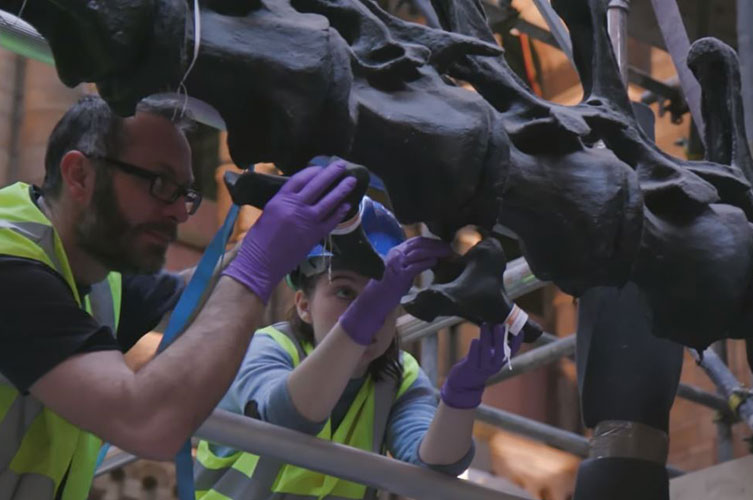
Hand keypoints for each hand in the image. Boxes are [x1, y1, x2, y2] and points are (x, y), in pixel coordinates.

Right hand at [223, 161, 355, 302]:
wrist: (260, 263)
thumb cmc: (258, 240)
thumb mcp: (268, 213)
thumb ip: (284, 203)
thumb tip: (299, 197)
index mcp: (280, 199)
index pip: (300, 179)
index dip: (312, 171)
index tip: (321, 167)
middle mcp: (295, 207)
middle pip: (318, 185)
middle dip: (331, 174)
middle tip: (341, 166)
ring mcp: (307, 221)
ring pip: (329, 201)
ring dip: (341, 190)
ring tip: (351, 181)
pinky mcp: (314, 235)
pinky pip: (331, 220)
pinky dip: (340, 212)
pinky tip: (347, 205)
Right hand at [339, 236, 451, 344]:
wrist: (374, 300)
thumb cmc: (389, 287)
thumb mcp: (400, 270)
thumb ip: (411, 262)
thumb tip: (430, 258)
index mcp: (396, 251)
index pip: (416, 241)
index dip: (432, 241)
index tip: (443, 244)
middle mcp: (395, 254)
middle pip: (419, 244)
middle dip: (436, 245)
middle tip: (449, 248)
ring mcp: (396, 264)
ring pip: (418, 253)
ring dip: (435, 252)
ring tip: (446, 253)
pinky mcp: (399, 275)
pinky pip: (415, 266)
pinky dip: (426, 262)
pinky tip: (435, 262)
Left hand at [440, 323, 521, 408]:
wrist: (465, 382)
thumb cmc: (477, 361)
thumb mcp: (487, 351)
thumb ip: (491, 339)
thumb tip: (494, 321)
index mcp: (500, 361)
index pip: (512, 352)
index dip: (517, 343)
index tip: (520, 332)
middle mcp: (494, 366)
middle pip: (500, 353)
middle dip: (500, 339)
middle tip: (499, 325)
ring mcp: (482, 368)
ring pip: (486, 355)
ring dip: (486, 339)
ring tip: (485, 326)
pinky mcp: (470, 368)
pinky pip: (473, 358)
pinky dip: (474, 349)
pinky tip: (475, 340)